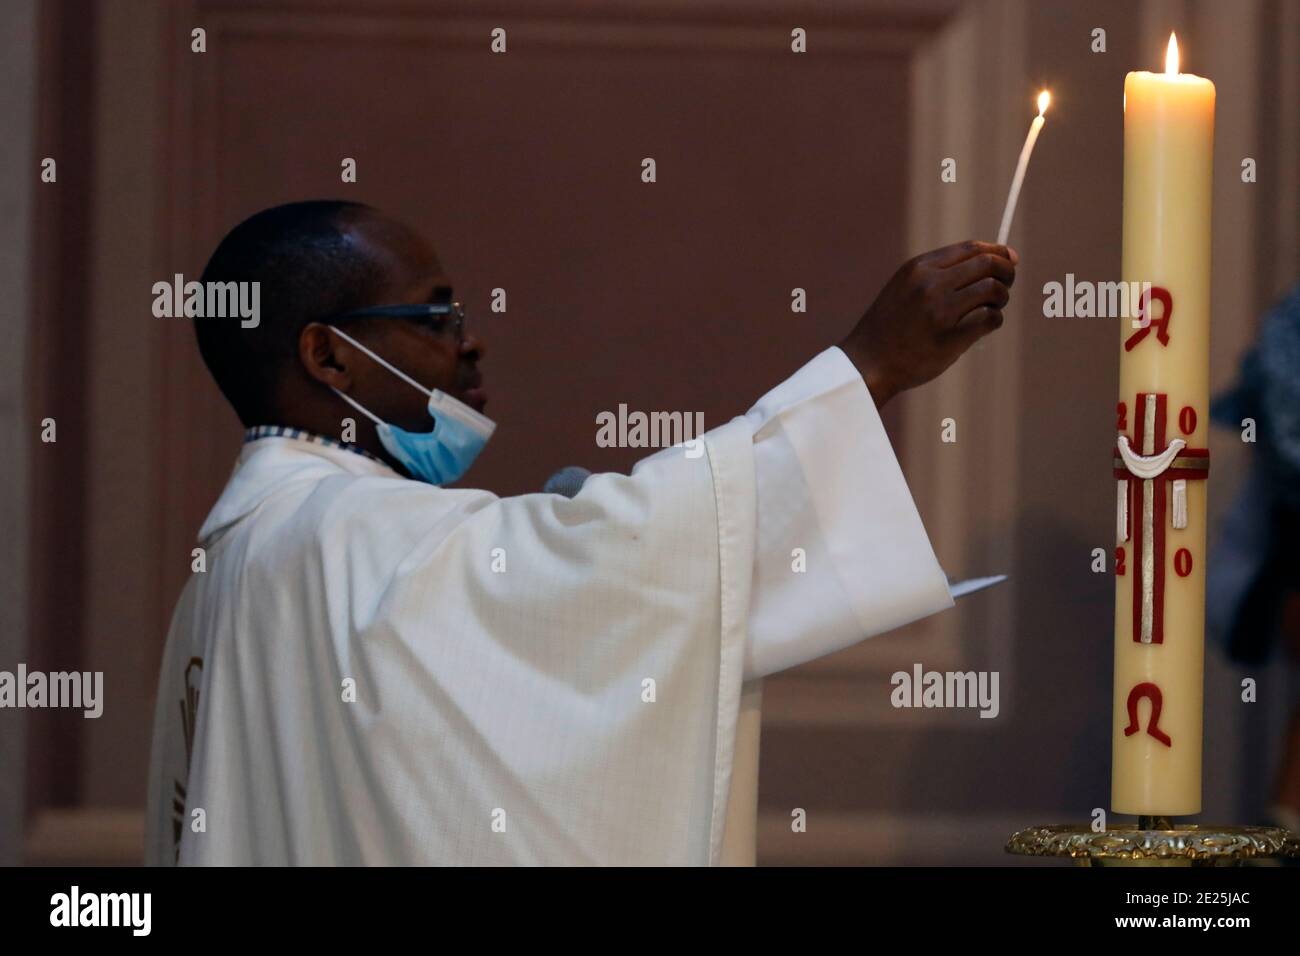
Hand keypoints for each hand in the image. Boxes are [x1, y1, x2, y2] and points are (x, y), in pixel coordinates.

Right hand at [838, 240, 1017, 407]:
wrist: (868, 362)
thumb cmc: (891, 327)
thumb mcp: (906, 288)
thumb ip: (939, 274)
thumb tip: (990, 261)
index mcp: (919, 267)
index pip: (971, 248)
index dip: (997, 251)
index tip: (1009, 259)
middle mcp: (930, 284)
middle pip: (988, 264)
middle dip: (1006, 272)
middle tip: (1006, 285)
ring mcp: (941, 310)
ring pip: (993, 289)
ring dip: (1001, 298)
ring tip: (992, 308)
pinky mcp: (951, 336)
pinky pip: (990, 318)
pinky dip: (995, 320)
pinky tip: (985, 326)